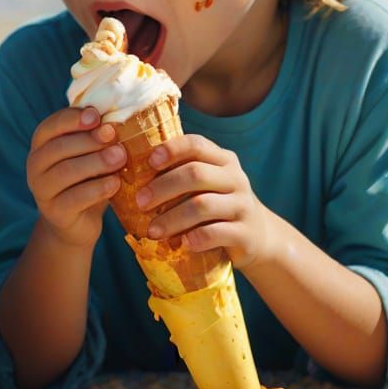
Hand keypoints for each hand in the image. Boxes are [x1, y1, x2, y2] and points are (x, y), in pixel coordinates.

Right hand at [26, 106, 125, 249]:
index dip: (73, 118)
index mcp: (41, 144)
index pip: (51, 125)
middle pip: (60, 147)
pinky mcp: (54, 212)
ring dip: (96, 162)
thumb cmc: (86, 179)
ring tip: (120, 158)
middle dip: (90, 140)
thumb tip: (114, 121)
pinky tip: (116, 183)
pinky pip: (76, 197)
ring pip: (66, 171)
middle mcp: (35, 165)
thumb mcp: (88, 154)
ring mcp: (41, 190)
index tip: (97, 116)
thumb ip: (94, 137)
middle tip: (115, 137)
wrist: (77, 222)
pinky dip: (98, 188)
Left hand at [138, 134, 276, 269]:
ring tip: (152, 231)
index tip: (149, 161)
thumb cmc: (218, 204)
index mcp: (223, 160)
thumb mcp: (206, 184)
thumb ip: (180, 173)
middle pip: (196, 174)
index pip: (197, 144)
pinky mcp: (246, 233)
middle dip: (163, 187)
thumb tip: (131, 173)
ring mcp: (243, 205)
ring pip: (203, 205)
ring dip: (172, 218)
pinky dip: (195, 238)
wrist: (256, 236)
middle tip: (139, 202)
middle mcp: (235, 178)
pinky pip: (216, 233)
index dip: (172, 149)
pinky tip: (181, 244)